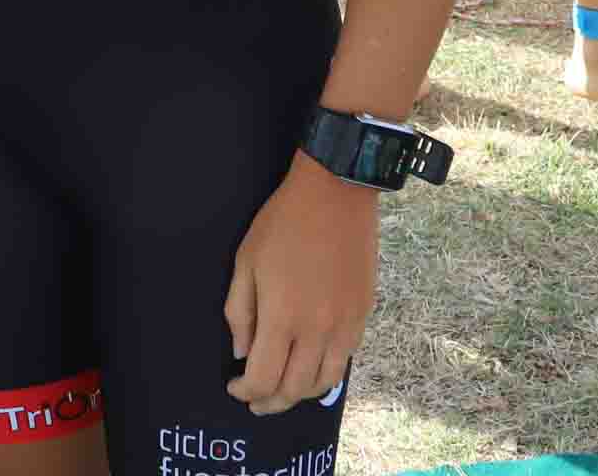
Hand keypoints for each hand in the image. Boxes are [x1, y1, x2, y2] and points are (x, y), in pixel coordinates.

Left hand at [223, 157, 377, 415]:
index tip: (234, 386)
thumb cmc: (282, 224)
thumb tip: (242, 353)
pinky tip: (310, 367)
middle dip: (270, 402)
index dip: (245, 390)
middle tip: (255, 401)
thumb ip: (240, 313)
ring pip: (323, 383)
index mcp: (281, 317)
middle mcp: (316, 330)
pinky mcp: (362, 316)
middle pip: (293, 389)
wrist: (336, 194)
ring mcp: (344, 326)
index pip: (263, 377)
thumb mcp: (245, 262)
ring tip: (282, 390)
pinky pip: (345, 361)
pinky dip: (325, 374)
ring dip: (299, 394)